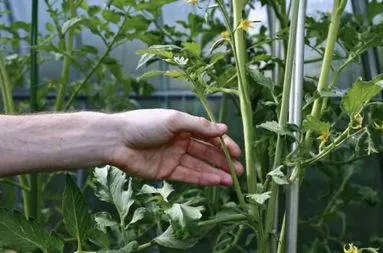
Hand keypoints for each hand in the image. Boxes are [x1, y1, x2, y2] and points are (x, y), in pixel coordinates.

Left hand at [108, 109, 243, 185]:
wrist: (116, 140)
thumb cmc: (144, 124)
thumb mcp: (175, 120)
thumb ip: (199, 126)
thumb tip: (224, 129)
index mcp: (184, 126)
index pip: (209, 136)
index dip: (224, 144)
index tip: (237, 153)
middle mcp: (181, 142)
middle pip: (207, 153)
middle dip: (223, 162)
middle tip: (239, 171)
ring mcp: (174, 157)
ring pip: (200, 166)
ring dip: (216, 173)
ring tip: (232, 181)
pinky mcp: (166, 172)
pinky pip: (188, 176)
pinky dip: (202, 179)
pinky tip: (216, 182)